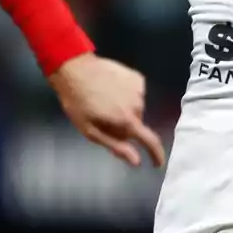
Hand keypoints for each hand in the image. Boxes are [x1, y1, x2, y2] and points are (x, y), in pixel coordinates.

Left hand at [48, 53, 164, 167]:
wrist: (74, 68)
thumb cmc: (77, 102)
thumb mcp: (90, 130)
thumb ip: (116, 146)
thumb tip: (137, 161)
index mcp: (126, 120)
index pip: (150, 141)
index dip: (156, 155)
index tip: (158, 163)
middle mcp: (138, 104)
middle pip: (136, 123)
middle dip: (125, 126)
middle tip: (104, 119)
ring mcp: (138, 88)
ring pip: (136, 108)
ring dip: (124, 109)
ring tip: (104, 101)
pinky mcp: (136, 77)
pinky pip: (135, 93)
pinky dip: (126, 95)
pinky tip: (111, 89)